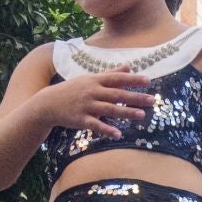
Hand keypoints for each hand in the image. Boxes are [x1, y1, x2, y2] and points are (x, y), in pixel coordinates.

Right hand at [33, 70, 154, 137]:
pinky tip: (118, 134)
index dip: (133, 79)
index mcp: (96, 81)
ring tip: (141, 115)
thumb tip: (128, 67)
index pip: (117, 79)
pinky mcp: (81, 119)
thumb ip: (111, 74)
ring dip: (126, 112)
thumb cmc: (73, 90)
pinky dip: (106, 129)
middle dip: (135, 97)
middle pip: (117, 94)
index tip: (148, 81)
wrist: (49, 103)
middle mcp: (92, 92)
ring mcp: (86, 106)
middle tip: (152, 100)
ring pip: (109, 109)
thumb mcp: (90, 79)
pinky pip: (95, 125)